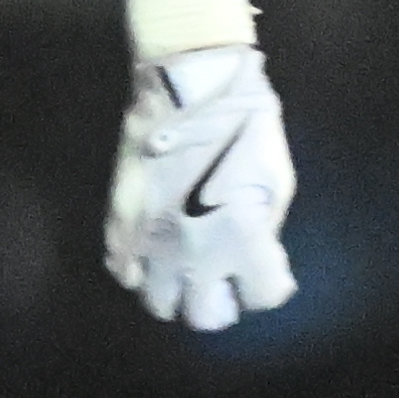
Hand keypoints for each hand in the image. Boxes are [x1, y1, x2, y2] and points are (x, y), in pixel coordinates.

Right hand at [105, 43, 296, 330]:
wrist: (191, 82)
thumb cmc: (247, 127)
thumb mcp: (277, 179)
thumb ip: (268, 229)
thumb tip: (259, 257)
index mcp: (242, 240)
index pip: (261, 296)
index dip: (265, 287)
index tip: (263, 273)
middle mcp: (194, 252)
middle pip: (204, 315)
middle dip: (217, 304)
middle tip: (221, 282)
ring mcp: (153, 239)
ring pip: (157, 300)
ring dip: (173, 293)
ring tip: (183, 274)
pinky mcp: (123, 220)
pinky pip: (121, 267)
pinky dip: (135, 270)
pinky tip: (148, 259)